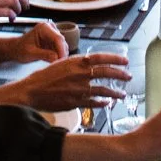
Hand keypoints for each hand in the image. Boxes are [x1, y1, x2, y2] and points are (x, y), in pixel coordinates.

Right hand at [0, 52, 131, 112]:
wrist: (31, 91)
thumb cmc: (43, 77)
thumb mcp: (60, 63)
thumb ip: (76, 64)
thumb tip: (88, 64)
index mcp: (76, 61)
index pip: (101, 57)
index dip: (115, 58)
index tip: (125, 61)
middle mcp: (79, 74)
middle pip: (106, 72)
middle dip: (120, 75)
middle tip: (129, 77)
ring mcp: (78, 88)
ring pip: (102, 90)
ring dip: (115, 92)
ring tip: (122, 94)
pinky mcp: (75, 102)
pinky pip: (93, 103)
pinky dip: (102, 103)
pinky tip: (107, 103)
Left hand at [9, 22, 70, 64]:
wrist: (16, 49)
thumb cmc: (20, 49)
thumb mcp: (30, 53)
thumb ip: (44, 55)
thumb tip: (57, 58)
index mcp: (44, 28)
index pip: (57, 39)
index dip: (61, 50)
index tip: (61, 62)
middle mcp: (51, 28)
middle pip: (62, 43)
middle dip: (61, 55)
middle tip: (59, 67)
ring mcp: (53, 34)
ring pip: (63, 47)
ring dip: (60, 56)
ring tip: (55, 66)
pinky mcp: (54, 41)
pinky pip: (60, 50)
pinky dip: (58, 57)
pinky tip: (53, 62)